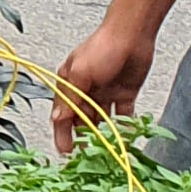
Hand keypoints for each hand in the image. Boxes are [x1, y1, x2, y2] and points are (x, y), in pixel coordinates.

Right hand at [53, 20, 156, 152]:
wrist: (132, 33)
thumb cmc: (102, 47)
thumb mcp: (81, 73)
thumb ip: (71, 98)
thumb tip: (58, 119)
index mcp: (70, 85)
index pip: (63, 114)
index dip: (62, 133)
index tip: (66, 152)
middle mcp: (86, 91)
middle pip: (81, 120)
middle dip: (82, 137)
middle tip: (85, 157)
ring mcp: (105, 93)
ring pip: (101, 120)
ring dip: (102, 135)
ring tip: (105, 152)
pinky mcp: (124, 94)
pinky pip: (123, 116)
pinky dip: (125, 127)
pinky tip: (126, 139)